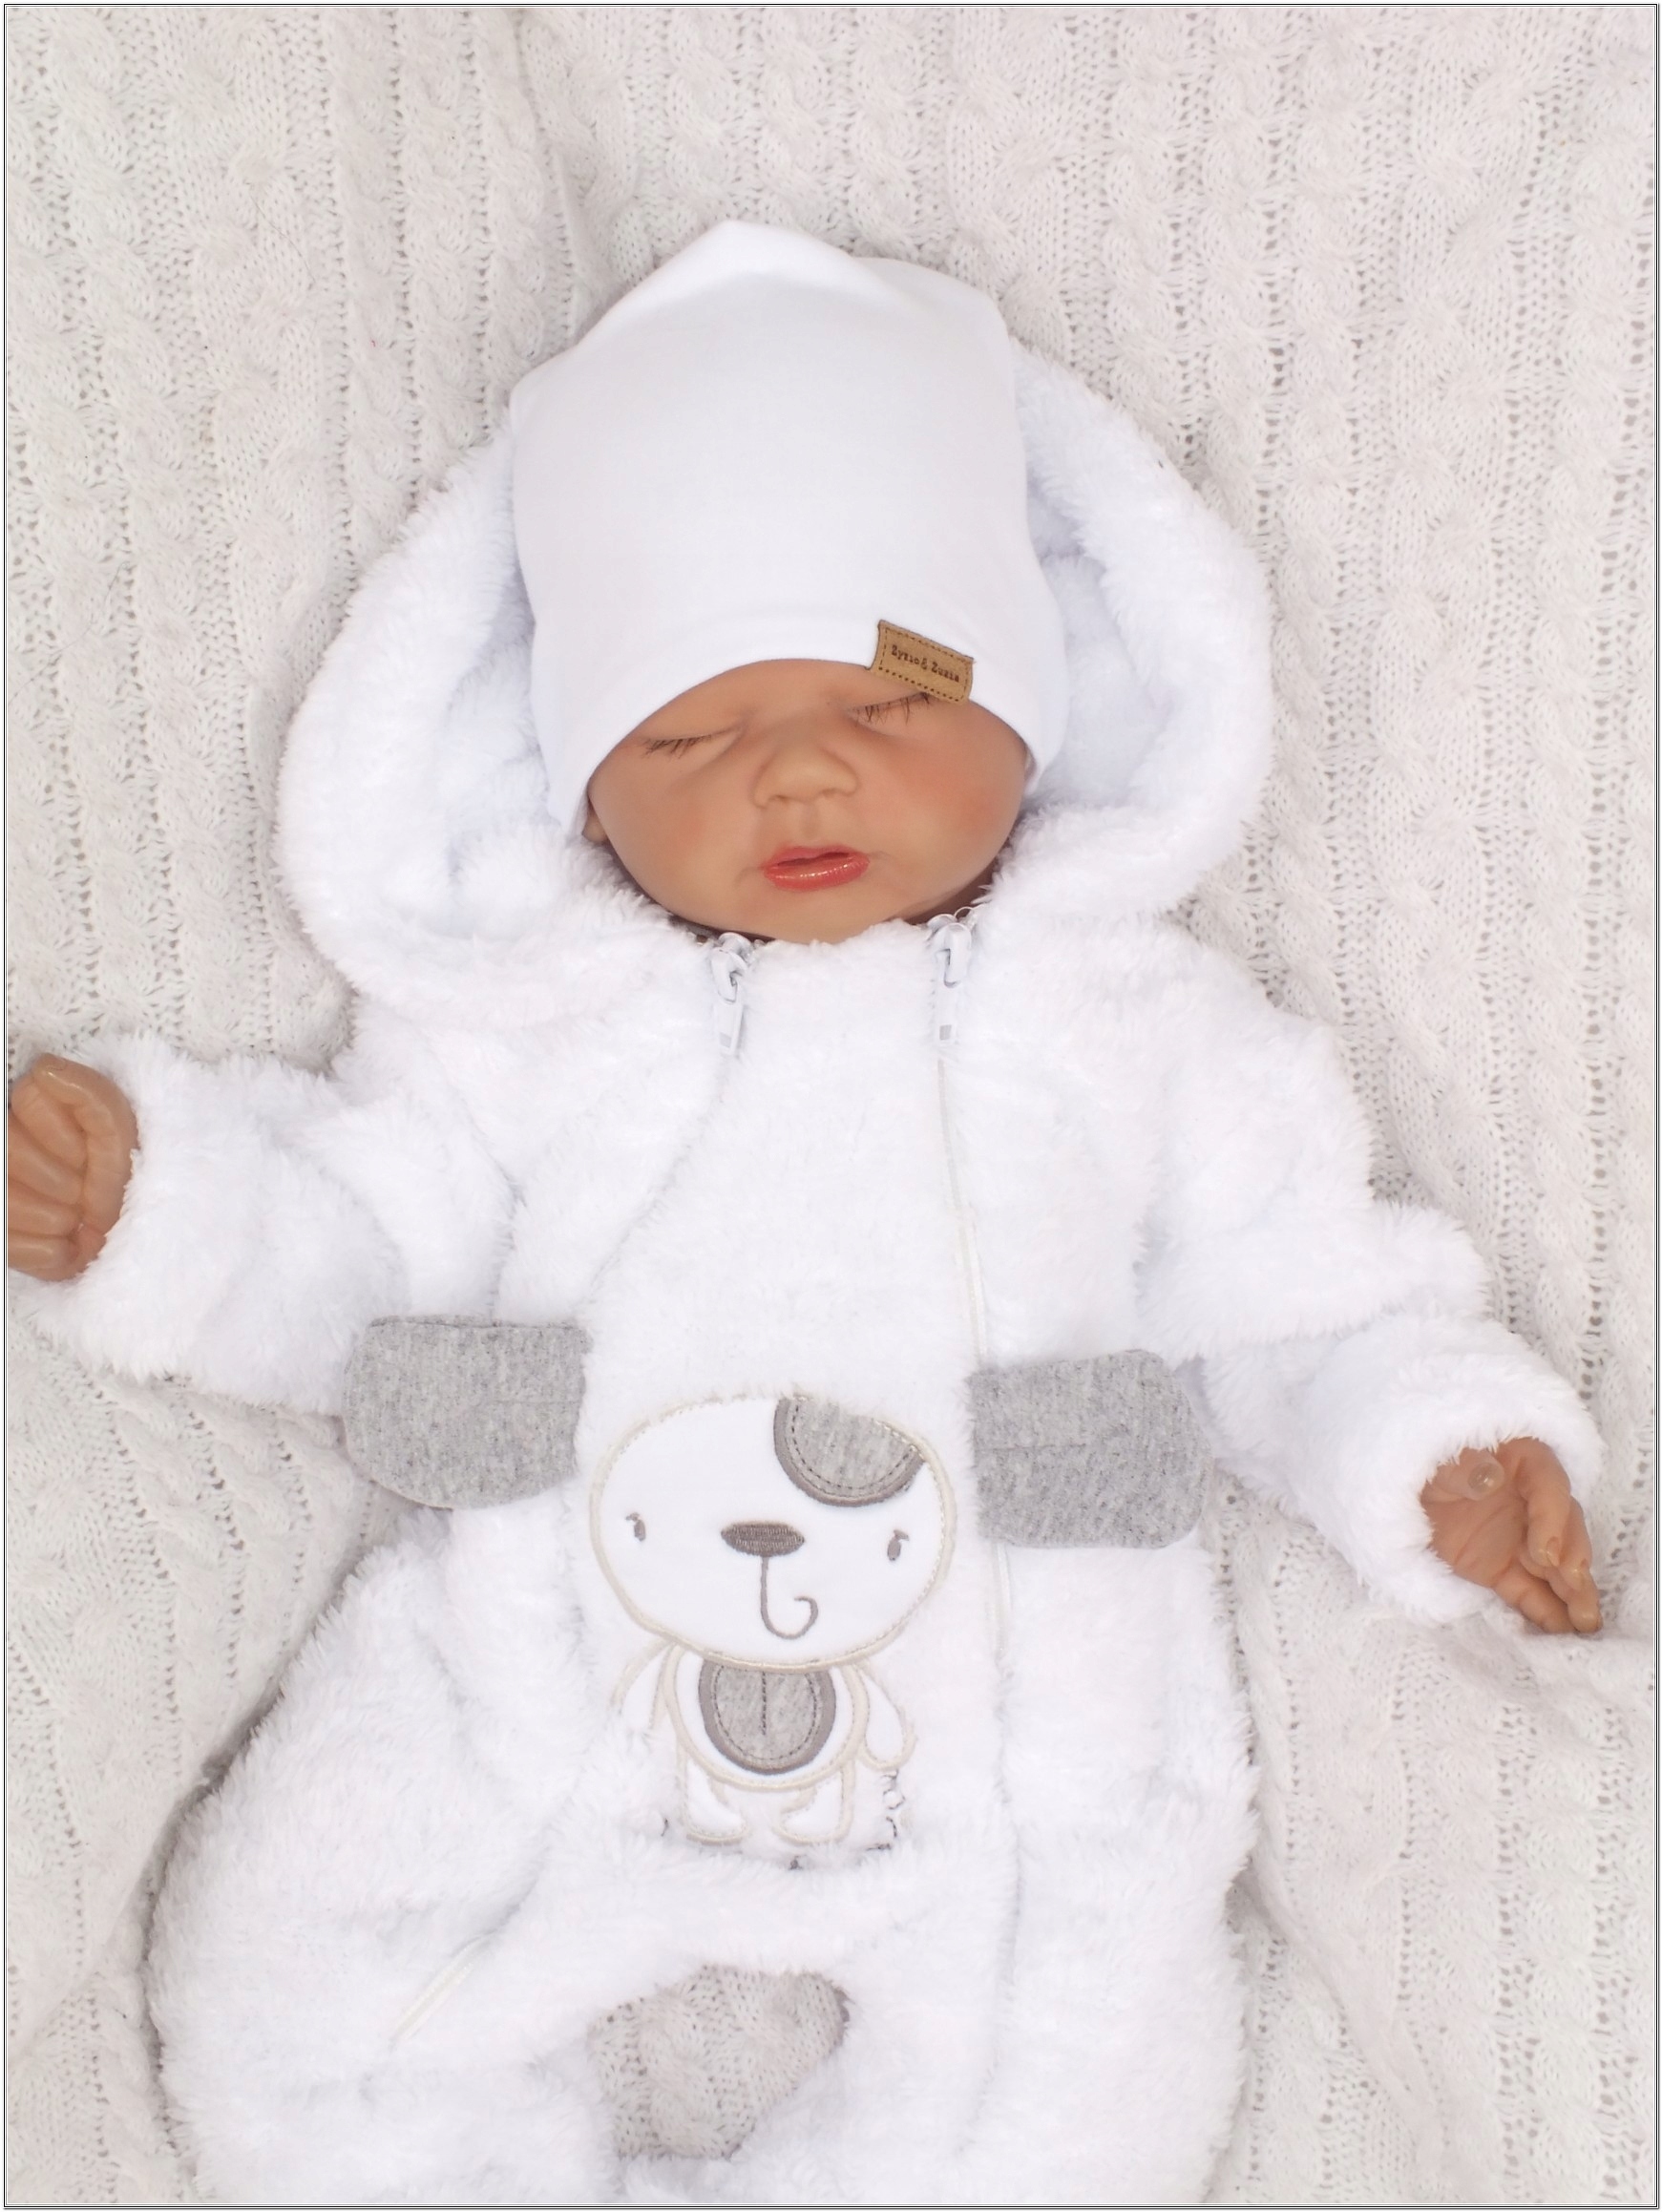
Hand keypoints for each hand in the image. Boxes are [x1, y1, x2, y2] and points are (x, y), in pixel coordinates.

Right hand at [7, 1056, 137, 1280]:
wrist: (131, 1227)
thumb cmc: (124, 1171)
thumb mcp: (120, 1131)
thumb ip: (90, 1097)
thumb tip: (46, 1070)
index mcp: (29, 1110)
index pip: (30, 1096)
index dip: (64, 1135)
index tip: (85, 1157)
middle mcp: (5, 1143)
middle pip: (8, 1149)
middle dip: (58, 1179)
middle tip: (82, 1192)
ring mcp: (1, 1192)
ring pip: (5, 1200)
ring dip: (54, 1217)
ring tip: (75, 1218)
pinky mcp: (3, 1235)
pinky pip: (11, 1244)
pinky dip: (48, 1252)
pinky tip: (64, 1244)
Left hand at [1422, 1437, 1599, 1633]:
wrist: (1404, 1492)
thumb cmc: (1431, 1463)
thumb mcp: (1441, 1458)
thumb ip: (1465, 1466)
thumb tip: (1488, 1477)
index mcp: (1525, 1463)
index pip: (1549, 1487)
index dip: (1552, 1519)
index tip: (1545, 1551)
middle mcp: (1534, 1504)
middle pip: (1566, 1529)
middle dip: (1573, 1558)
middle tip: (1574, 1584)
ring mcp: (1522, 1540)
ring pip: (1556, 1566)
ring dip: (1574, 1592)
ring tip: (1586, 1621)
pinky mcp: (1504, 1570)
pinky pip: (1530, 1592)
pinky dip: (1546, 1611)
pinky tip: (1561, 1631)